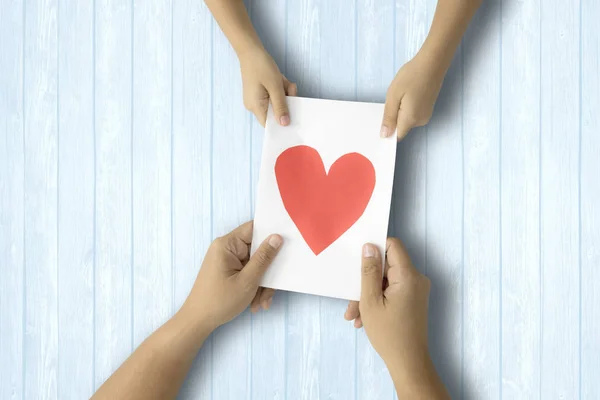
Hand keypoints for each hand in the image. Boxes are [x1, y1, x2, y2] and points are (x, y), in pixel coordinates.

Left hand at [182, 221, 282, 331]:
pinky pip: (248, 272)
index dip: (271, 233)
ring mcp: (228, 260)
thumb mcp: (247, 280)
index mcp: (227, 244)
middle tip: (271, 290)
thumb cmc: (220, 301)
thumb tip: (277, 237)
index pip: (253, 228)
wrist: (198, 321)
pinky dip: (254, 286)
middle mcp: (227, 248)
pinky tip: (255, 303)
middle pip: (257, 250)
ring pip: (255, 264)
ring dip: (262, 283)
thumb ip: (264, 258)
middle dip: (267, 271)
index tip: (288, 242)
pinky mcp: (230, 270)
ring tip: (261, 302)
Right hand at [239, 47, 296, 126]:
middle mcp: (254, 106)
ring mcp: (256, 99)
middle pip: (275, 112)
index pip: (270, 125)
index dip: (281, 123)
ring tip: (284, 81)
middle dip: (285, 101)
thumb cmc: (261, 66)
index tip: (294, 116)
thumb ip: (280, 106)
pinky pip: (273, 96)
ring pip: (276, 103)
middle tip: (289, 88)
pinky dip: (279, 89)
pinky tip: (280, 80)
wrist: (250, 50)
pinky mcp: (259, 93)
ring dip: (284, 93)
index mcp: (255, 107)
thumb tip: (284, 124)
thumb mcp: (275, 87)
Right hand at [344, 238, 430, 370]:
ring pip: (386, 281)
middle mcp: (416, 279)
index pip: (393, 245)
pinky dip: (378, 300)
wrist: (408, 362)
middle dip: (366, 281)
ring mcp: (416, 290)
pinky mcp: (413, 299)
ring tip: (355, 314)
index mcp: (408, 276)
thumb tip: (369, 246)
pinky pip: (392, 291)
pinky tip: (364, 317)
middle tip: (352, 300)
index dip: (375, 249)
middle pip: (386, 266)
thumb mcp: (370, 300)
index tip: (359, 260)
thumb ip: (369, 271)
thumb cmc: (389, 334)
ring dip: (369, 294)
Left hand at [380, 51, 444, 139]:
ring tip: (399, 95)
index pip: (396, 136)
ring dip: (399, 112)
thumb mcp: (393, 96)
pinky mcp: (427, 108)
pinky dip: (406, 108)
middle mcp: (420, 121)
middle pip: (401, 128)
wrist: (432, 62)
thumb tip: (385, 135)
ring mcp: (426, 114)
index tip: (380, 121)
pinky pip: (413, 114)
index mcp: (411, 119)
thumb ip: (389, 117)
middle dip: (393, 119)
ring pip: (407, 120)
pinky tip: (406, 94)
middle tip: (390, 101)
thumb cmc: (411, 76)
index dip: (387, 132)